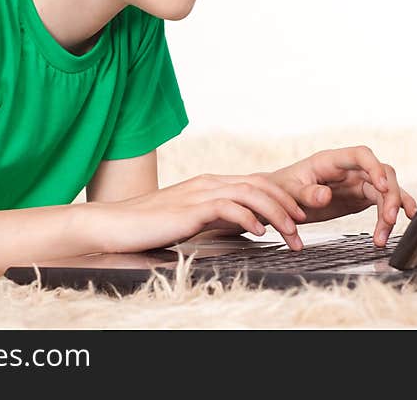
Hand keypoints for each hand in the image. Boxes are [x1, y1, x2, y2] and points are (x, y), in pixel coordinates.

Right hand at [98, 173, 307, 252]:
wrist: (113, 224)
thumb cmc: (149, 226)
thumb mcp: (191, 220)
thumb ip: (216, 218)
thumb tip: (244, 226)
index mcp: (209, 184)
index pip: (255, 183)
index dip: (281, 197)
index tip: (299, 217)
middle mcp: (207, 183)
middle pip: (259, 184)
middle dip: (287, 204)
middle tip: (303, 227)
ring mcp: (198, 193)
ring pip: (250, 193)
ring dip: (276, 213)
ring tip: (290, 233)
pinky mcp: (189, 208)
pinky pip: (227, 207)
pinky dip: (248, 218)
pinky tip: (259, 232)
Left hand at [261, 146, 416, 246]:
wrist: (278, 200)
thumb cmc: (282, 189)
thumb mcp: (289, 191)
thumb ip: (306, 193)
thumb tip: (324, 196)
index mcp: (331, 161)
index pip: (361, 155)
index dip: (375, 168)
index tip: (382, 186)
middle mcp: (349, 169)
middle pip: (381, 174)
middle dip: (390, 195)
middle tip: (389, 219)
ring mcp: (357, 182)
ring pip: (385, 190)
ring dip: (391, 210)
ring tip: (384, 236)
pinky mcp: (360, 197)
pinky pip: (382, 202)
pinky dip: (392, 211)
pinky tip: (399, 223)